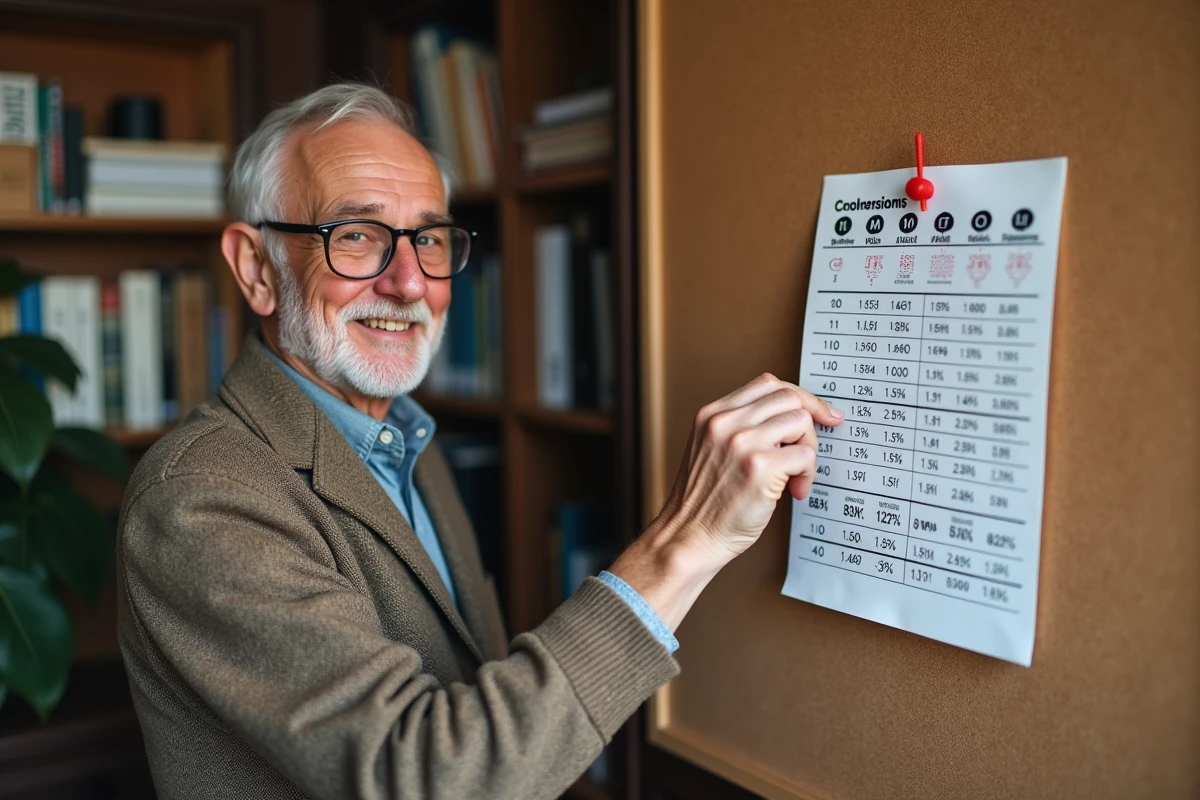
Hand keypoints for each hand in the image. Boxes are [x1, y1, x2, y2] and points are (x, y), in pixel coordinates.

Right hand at [609, 374, 842, 629]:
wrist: (688, 537)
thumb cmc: (703, 503)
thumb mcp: (710, 450)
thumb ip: (740, 428)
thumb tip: (788, 420)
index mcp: (711, 415)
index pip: (767, 384)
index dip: (798, 398)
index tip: (818, 412)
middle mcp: (724, 423)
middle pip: (788, 397)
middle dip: (808, 423)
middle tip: (805, 452)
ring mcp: (741, 443)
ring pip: (801, 421)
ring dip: (808, 450)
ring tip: (795, 476)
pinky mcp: (759, 468)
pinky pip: (804, 456)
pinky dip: (807, 474)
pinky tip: (794, 490)